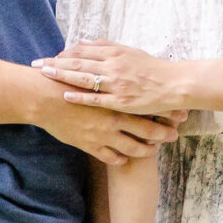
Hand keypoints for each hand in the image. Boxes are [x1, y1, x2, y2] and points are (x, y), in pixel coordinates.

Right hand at [22, 71, 180, 165]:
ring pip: (131, 147)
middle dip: (162, 133)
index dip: (164, 111)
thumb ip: (107, 68)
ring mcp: (103, 134)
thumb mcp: (91, 69)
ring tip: (153, 151)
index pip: (147, 107)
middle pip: (145, 129)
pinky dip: (120, 159)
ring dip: (144, 150)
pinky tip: (125, 159)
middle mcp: (113, 118)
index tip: (178, 114)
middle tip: (174, 135)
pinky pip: (109, 157)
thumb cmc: (65, 82)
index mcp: (116, 99)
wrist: (43, 99)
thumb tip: (118, 63)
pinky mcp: (90, 145)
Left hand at [31, 40, 193, 116]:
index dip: (64, 54)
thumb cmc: (151, 68)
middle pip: (78, 62)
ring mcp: (117, 84)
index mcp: (115, 53)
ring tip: (44, 74)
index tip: (49, 57)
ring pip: (84, 78)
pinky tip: (65, 94)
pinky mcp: (121, 100)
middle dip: (55, 63)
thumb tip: (82, 42)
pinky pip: (97, 98)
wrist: (173, 84)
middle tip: (36, 64)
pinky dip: (80, 96)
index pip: (83, 51)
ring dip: (62, 76)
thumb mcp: (129, 51)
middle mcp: (113, 66)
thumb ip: (105, 46)